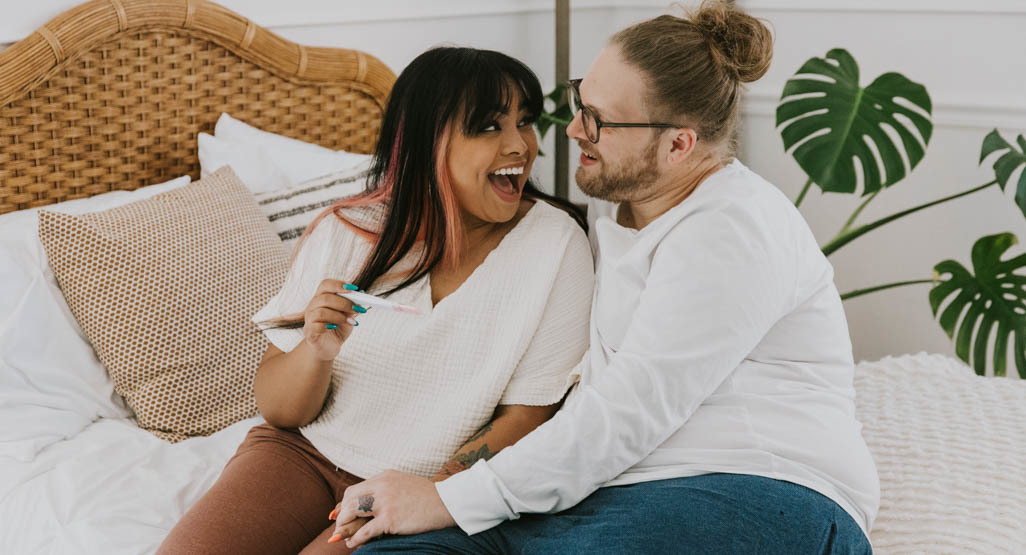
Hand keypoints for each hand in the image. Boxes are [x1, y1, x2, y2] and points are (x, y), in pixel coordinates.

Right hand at [297, 279, 364, 360]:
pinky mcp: (309, 332)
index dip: (339, 284)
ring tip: (351, 322)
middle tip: (357, 309)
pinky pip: (316, 326)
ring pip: (321, 312)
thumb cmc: (337, 329)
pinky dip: (328, 325)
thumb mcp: (348, 316)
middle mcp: (313, 306)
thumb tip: (362, 294)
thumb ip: (352, 305)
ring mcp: (309, 319)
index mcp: (321, 297)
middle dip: (344, 303)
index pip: (326, 284)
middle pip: (325, 298)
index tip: (354, 289)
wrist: (327, 348)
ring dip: (339, 316)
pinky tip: (335, 327)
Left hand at [331, 470, 456, 548]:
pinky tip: (354, 543)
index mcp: (384, 477)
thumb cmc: (428, 496)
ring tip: (344, 536)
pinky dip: (356, 539)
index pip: (355, 489)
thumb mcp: (404, 484)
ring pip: (352, 512)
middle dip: (342, 515)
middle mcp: (382, 486)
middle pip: (350, 499)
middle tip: (340, 527)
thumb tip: (371, 502)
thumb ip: (387, 488)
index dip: (344, 504)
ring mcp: (386, 502)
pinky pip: (365, 531)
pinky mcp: (391, 518)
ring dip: (345, 526)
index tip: (339, 514)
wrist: (448, 502)